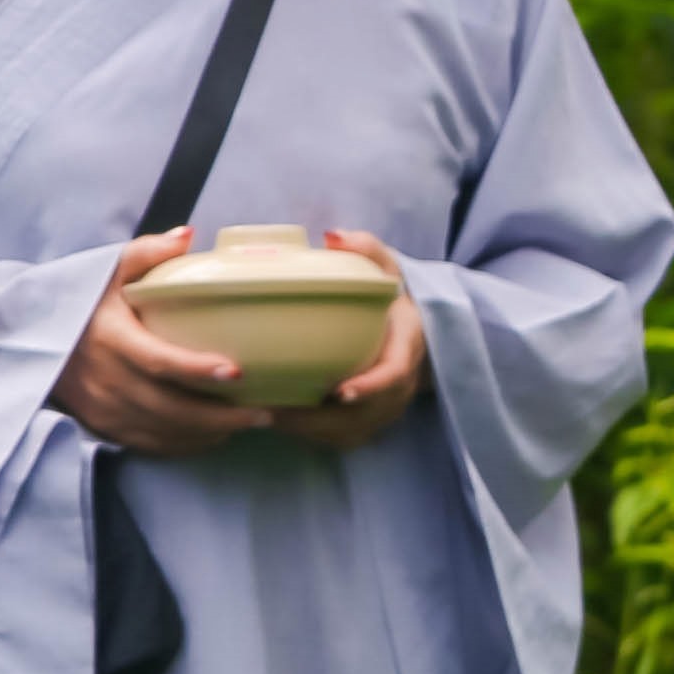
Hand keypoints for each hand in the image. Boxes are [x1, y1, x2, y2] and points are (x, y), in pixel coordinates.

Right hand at [52, 229, 276, 457]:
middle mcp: (104, 378)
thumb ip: (146, 252)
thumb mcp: (106, 269)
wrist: (29, 339)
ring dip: (209, 433)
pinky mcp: (103, 426)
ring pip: (163, 431)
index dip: (197, 369)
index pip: (157, 360)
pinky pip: (150, 444)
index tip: (237, 371)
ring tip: (249, 422)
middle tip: (263, 411)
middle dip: (219, 416)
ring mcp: (102, 407)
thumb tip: (188, 236)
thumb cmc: (80, 301)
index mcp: (109, 337)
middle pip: (168, 407)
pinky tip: (213, 436)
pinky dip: (185, 445)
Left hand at [272, 230, 427, 449]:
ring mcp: (386, 407)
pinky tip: (277, 422)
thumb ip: (364, 248)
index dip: (371, 387)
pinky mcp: (369, 420)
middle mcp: (400, 384)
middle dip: (324, 419)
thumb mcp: (383, 265)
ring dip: (311, 430)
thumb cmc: (386, 295)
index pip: (394, 373)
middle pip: (367, 414)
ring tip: (268, 417)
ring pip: (351, 432)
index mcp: (406, 345)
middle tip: (277, 411)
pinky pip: (342, 438)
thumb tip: (331, 236)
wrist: (403, 329)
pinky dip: (311, 435)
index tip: (339, 393)